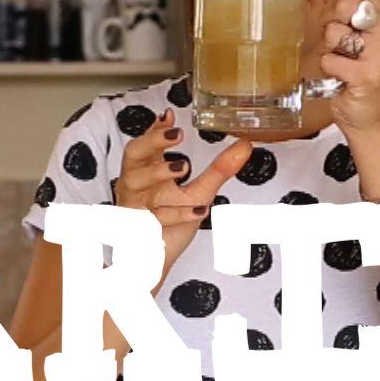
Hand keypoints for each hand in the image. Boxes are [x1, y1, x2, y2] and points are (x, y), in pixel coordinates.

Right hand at [114, 109, 252, 285]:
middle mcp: (135, 187)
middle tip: (177, 136)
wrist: (151, 264)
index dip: (155, 129)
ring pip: (141, 186)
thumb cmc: (169, 225)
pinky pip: (155, 218)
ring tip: (183, 167)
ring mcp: (134, 208)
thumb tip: (245, 145)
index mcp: (145, 173)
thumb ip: (218, 169)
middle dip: (153, 143)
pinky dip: (178, 214)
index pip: (145, 144)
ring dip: (161, 175)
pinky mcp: (139, 231)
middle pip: (133, 156)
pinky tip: (198, 210)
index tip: (170, 116)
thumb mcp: (199, 192)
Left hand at [305, 0, 379, 133]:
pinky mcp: (369, 74)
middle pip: (344, 2)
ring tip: (339, 60)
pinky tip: (338, 76)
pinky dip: (326, 69)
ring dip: (326, 48)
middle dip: (326, 21)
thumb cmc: (358, 73)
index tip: (329, 12)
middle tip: (332, 41)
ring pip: (333, 31)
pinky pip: (329, 59)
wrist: (369, 116)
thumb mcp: (349, 28)